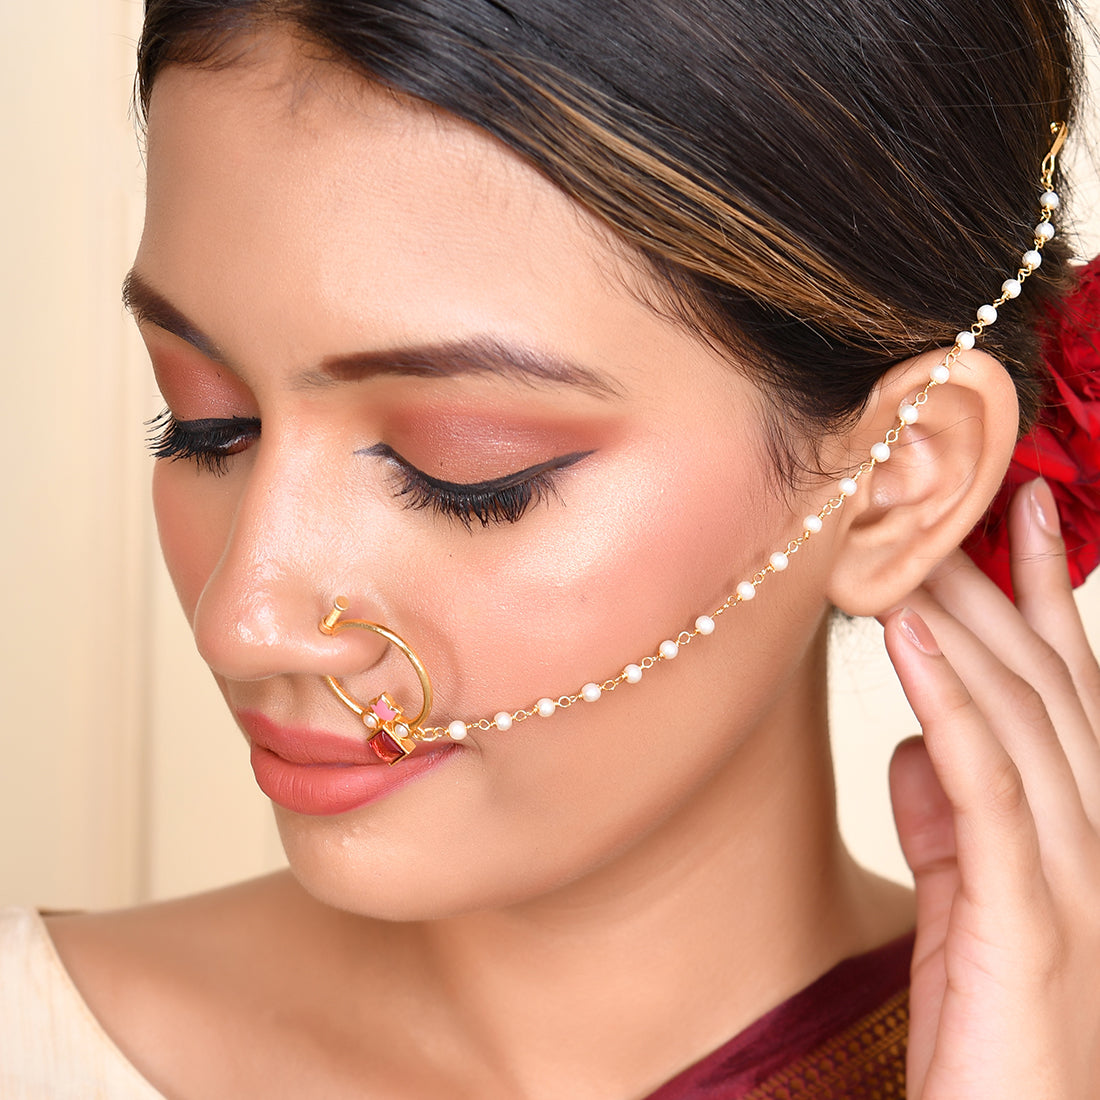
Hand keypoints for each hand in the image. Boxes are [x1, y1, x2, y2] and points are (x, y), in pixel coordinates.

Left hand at [883, 478, 1099, 1098]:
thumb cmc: (989, 1029)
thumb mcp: (961, 902)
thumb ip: (948, 820)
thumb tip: (913, 741)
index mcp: (1079, 829)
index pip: (1065, 688)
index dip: (1046, 595)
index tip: (1025, 511)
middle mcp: (1095, 838)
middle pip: (1045, 681)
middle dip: (997, 583)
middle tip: (952, 492)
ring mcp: (1076, 878)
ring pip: (1020, 716)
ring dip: (964, 620)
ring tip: (914, 543)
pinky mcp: (1032, 921)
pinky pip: (987, 788)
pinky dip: (948, 703)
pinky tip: (910, 636)